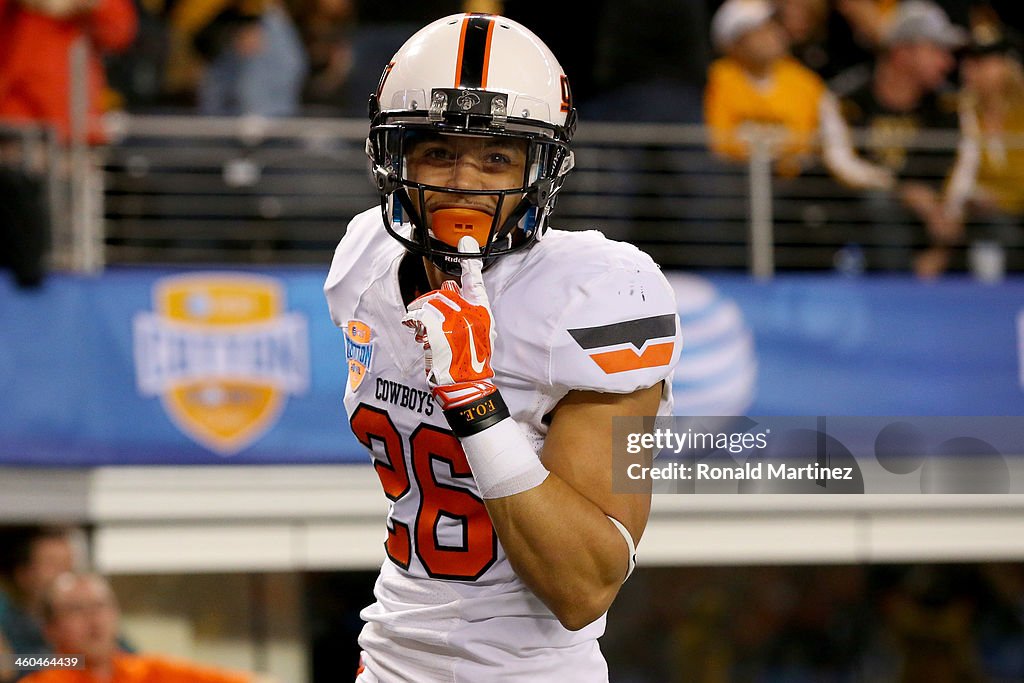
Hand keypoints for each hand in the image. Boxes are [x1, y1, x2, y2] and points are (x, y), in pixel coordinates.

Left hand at [403, 237, 496, 408]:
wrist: (466, 382)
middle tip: (445, 327)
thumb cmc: (472, 356)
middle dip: (439, 307)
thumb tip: (452, 284)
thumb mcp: (479, 328)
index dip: (470, 262)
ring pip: (430, 305)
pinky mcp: (436, 332)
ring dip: (426, 318)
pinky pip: (420, 318)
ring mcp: (452, 322)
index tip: (467, 242)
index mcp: (481, 312)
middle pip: (445, 294)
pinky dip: (417, 326)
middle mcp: (469, 314)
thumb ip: (468, 304)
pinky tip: (425, 338)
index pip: (475, 282)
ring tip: (436, 336)